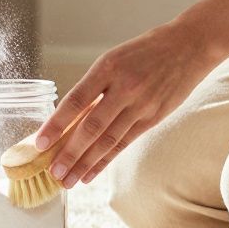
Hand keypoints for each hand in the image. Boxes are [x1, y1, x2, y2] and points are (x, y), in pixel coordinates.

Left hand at [34, 17, 224, 187]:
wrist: (188, 47)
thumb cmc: (145, 51)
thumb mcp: (114, 59)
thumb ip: (93, 87)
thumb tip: (68, 119)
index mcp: (107, 67)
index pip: (75, 101)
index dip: (56, 124)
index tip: (40, 142)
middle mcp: (124, 87)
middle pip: (91, 127)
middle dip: (69, 153)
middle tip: (52, 172)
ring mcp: (141, 105)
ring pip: (108, 140)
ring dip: (85, 163)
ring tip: (68, 180)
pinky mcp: (154, 117)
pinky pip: (125, 143)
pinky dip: (106, 161)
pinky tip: (91, 173)